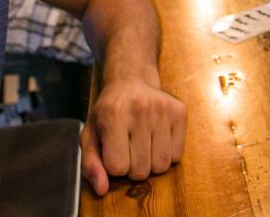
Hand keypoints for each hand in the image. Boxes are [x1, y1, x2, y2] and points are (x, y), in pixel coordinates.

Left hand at [80, 76, 186, 193]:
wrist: (131, 80)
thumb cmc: (107, 113)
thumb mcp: (90, 135)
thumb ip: (90, 164)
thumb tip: (102, 189)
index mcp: (113, 116)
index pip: (117, 167)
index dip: (113, 165)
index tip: (113, 151)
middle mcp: (140, 110)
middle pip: (141, 170)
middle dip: (132, 167)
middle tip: (129, 148)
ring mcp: (163, 110)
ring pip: (162, 166)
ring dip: (151, 163)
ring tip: (143, 145)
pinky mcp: (179, 112)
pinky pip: (177, 156)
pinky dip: (166, 154)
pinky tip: (157, 138)